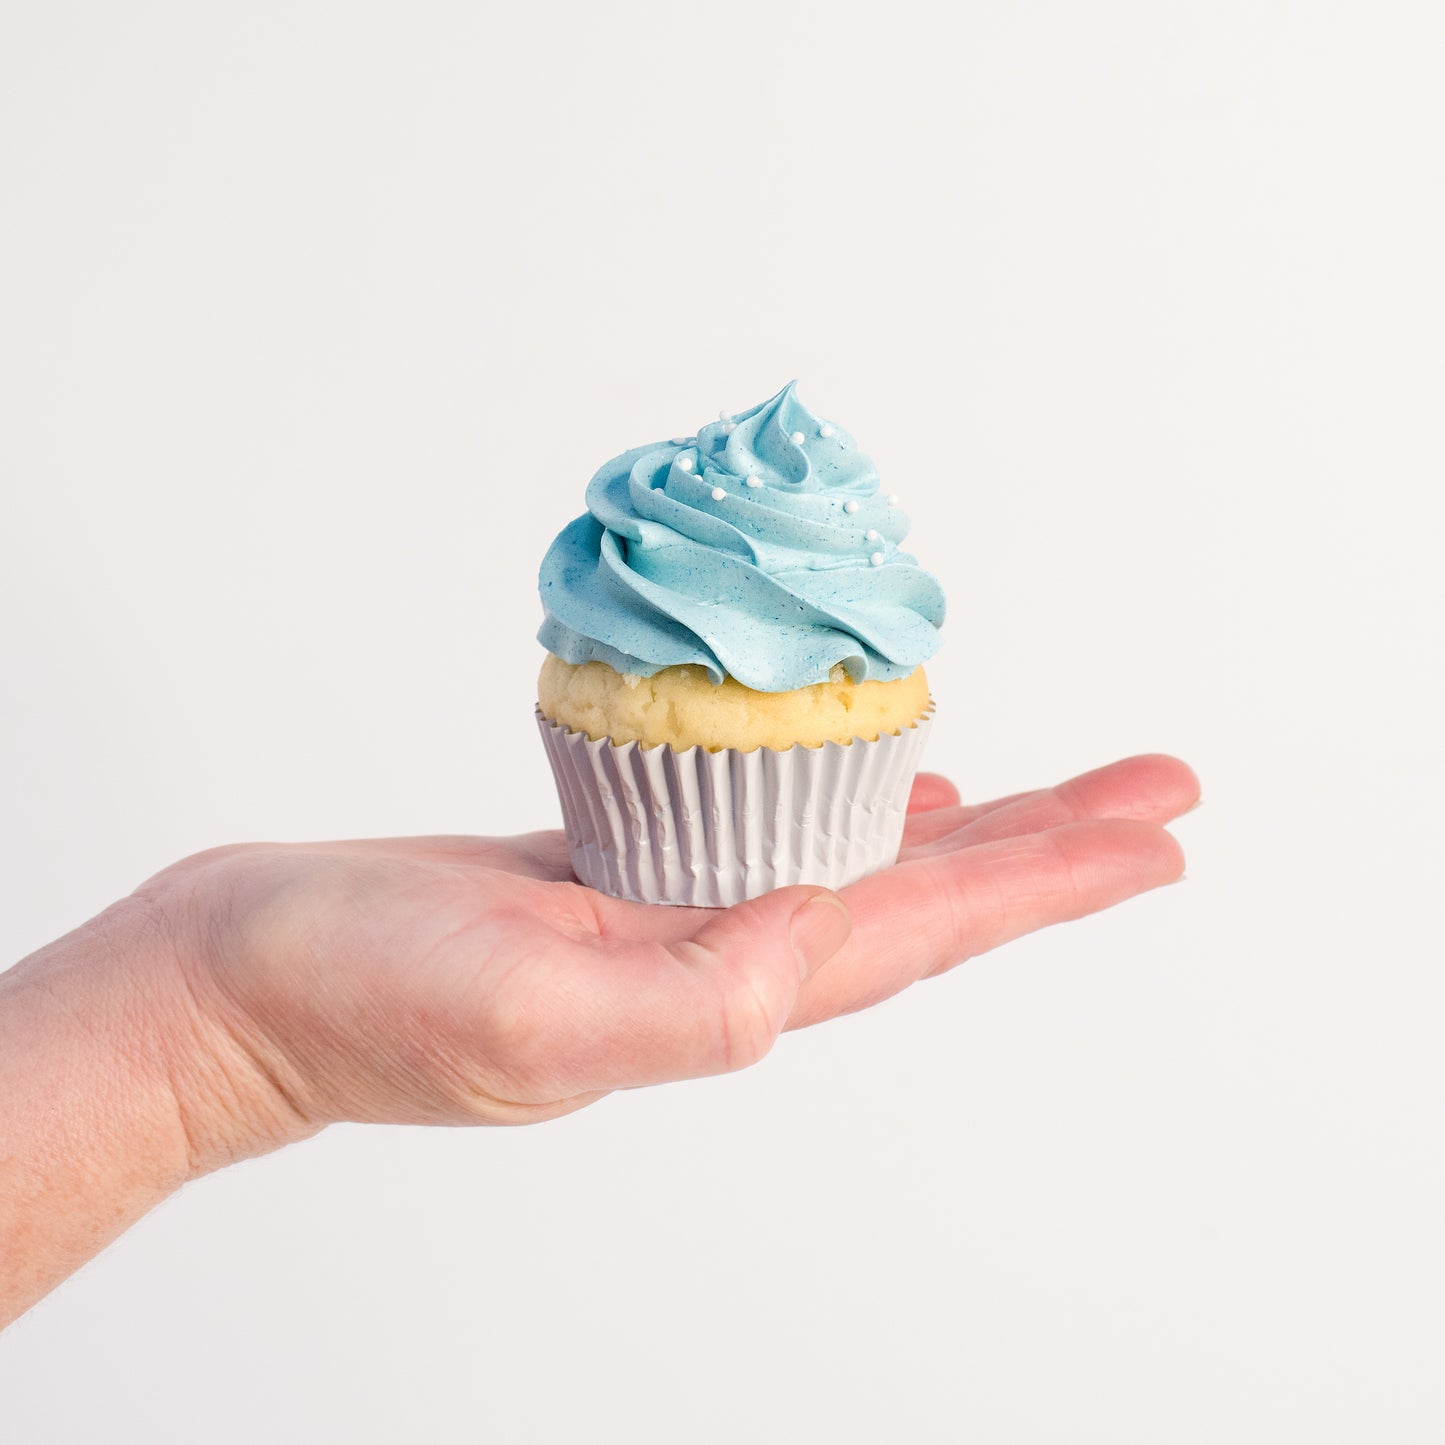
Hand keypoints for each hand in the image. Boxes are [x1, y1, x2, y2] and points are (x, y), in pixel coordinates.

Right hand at [140, 753, 1197, 1169]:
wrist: (241, 979)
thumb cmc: (358, 1000)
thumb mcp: (531, 1016)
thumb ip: (697, 999)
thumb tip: (823, 935)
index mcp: (725, 992)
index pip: (927, 931)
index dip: (1049, 884)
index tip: (1152, 836)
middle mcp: (720, 960)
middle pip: (924, 895)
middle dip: (1047, 843)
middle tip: (1153, 789)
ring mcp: (670, 917)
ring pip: (855, 858)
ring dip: (961, 821)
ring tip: (1047, 789)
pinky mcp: (614, 876)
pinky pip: (767, 830)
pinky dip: (840, 801)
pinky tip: (882, 778)